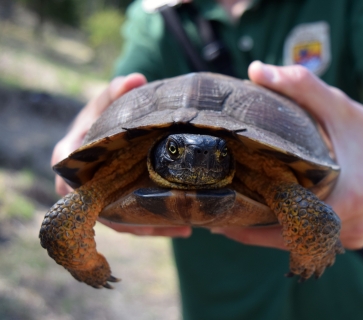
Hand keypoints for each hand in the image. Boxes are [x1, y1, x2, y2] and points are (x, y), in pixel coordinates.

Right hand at [52, 73, 191, 237]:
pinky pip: (134, 222)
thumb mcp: (108, 102)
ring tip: (182, 228)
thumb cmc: (105, 116)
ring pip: (120, 221)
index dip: (79, 189)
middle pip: (100, 208)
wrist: (111, 132)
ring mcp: (101, 198)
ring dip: (150, 227)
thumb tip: (136, 78)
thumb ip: (117, 92)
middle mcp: (83, 183)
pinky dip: (157, 226)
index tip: (101, 199)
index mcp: (72, 155)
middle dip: (129, 218)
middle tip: (159, 221)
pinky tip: (184, 228)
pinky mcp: (118, 207)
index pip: (67, 174)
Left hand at [211, 61, 362, 249]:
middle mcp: (351, 225)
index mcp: (351, 197)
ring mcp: (350, 236)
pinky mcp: (347, 238)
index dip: (256, 224)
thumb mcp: (338, 103)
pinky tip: (257, 219)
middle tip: (218, 220)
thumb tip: (255, 70)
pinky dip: (283, 232)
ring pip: (298, 244)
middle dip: (253, 230)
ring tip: (230, 221)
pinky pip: (308, 240)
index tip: (226, 219)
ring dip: (265, 234)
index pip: (295, 221)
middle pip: (291, 238)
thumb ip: (300, 85)